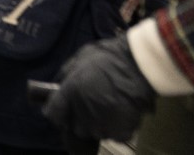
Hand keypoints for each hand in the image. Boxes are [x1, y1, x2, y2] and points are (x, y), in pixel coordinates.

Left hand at [41, 32, 155, 143]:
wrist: (139, 65)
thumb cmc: (109, 57)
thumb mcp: (80, 60)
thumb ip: (68, 76)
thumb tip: (61, 86)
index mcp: (70, 92)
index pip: (54, 114)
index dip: (59, 113)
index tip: (64, 110)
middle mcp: (83, 111)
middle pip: (75, 127)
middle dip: (80, 119)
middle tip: (91, 106)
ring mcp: (102, 124)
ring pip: (95, 132)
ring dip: (99, 124)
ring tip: (108, 109)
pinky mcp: (121, 131)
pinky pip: (114, 135)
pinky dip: (117, 129)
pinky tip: (121, 114)